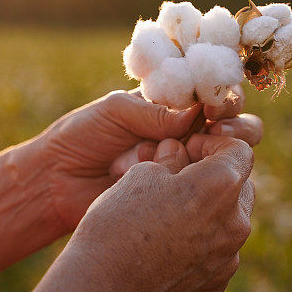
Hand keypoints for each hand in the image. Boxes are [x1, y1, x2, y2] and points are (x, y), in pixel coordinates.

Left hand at [35, 85, 261, 230]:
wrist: (55, 185)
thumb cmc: (80, 138)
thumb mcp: (114, 112)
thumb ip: (152, 111)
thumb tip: (194, 113)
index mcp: (172, 106)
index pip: (215, 94)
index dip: (224, 95)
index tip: (216, 105)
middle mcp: (187, 135)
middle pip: (235, 126)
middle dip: (236, 126)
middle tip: (219, 132)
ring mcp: (186, 167)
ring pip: (228, 160)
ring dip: (221, 156)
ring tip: (195, 157)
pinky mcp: (180, 197)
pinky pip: (206, 192)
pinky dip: (201, 185)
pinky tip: (181, 182)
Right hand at [65, 134, 254, 291]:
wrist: (101, 291)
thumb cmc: (117, 224)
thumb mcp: (141, 175)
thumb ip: (171, 159)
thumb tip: (178, 151)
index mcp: (220, 186)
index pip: (239, 150)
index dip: (212, 144)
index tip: (186, 150)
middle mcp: (236, 223)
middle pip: (240, 187)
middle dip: (215, 178)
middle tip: (178, 181)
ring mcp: (229, 258)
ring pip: (230, 222)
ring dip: (210, 212)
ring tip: (170, 216)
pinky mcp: (217, 285)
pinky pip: (218, 254)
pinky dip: (201, 245)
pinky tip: (167, 249)